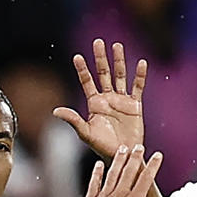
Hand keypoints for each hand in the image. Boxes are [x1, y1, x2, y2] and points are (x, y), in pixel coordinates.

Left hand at [54, 39, 147, 158]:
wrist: (122, 155)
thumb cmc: (102, 147)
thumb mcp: (85, 133)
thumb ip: (73, 120)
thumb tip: (55, 111)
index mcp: (94, 104)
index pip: (87, 82)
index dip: (82, 69)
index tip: (77, 56)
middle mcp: (107, 98)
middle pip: (103, 73)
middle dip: (100, 58)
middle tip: (98, 41)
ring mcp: (121, 100)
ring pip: (120, 76)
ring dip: (119, 61)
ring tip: (117, 45)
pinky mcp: (135, 105)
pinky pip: (138, 87)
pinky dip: (140, 76)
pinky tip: (141, 63)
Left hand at [79, 145, 164, 196]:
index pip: (146, 178)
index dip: (153, 166)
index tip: (158, 156)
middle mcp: (119, 196)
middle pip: (129, 171)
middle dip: (136, 157)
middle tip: (139, 147)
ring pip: (112, 173)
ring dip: (118, 160)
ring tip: (122, 149)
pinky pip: (94, 183)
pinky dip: (97, 173)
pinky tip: (99, 165)